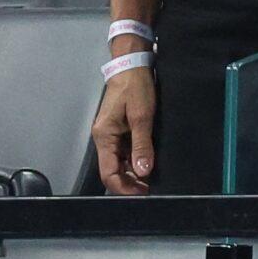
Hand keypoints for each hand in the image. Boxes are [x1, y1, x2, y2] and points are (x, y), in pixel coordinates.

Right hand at [91, 56, 155, 193]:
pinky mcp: (119, 130)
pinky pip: (124, 152)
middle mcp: (104, 138)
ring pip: (119, 162)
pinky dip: (135, 160)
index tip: (142, 193)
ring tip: (153, 178)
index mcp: (104, 136)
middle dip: (130, 182)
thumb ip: (142, 144)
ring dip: (134, 172)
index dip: (124, 187)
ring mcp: (111, 135)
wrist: (132, 65)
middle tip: (151, 188)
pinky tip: (148, 161)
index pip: (108, 173)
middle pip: (113, 170)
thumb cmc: (135, 86)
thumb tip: (143, 170)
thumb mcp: (142, 115)